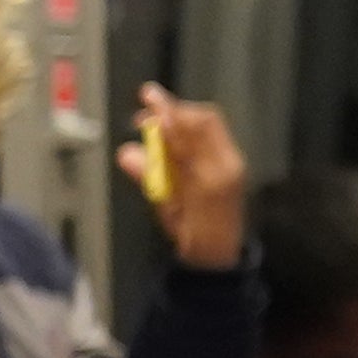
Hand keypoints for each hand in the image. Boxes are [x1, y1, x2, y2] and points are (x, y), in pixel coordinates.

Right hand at [137, 89, 248, 271]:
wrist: (218, 256)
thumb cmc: (192, 236)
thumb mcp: (166, 207)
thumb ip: (149, 176)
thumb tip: (126, 153)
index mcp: (212, 173)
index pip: (195, 128)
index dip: (172, 113)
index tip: (150, 101)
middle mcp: (225, 162)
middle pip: (204, 121)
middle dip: (176, 111)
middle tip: (148, 105)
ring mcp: (230, 163)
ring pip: (207, 127)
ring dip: (181, 120)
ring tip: (155, 120)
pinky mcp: (230, 167)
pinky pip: (212, 138)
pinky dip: (189, 132)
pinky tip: (172, 135)